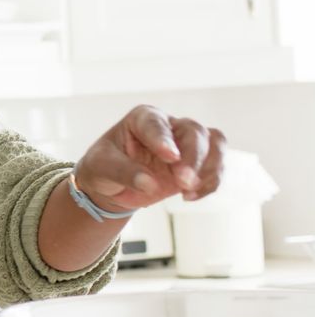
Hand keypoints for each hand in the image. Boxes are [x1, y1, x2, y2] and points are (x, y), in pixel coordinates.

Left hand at [75, 105, 226, 211]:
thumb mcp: (101, 168)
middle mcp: (169, 126)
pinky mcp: (196, 164)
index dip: (164, 139)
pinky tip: (189, 197)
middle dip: (192, 158)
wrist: (112, 184)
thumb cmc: (103, 167)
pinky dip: (210, 183)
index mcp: (142, 118)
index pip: (157, 124)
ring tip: (188, 190)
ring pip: (214, 143)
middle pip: (194, 132)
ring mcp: (185, 144)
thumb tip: (149, 184)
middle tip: (184, 182)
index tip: (169, 157)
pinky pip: (215, 167)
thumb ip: (123, 172)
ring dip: (209, 168)